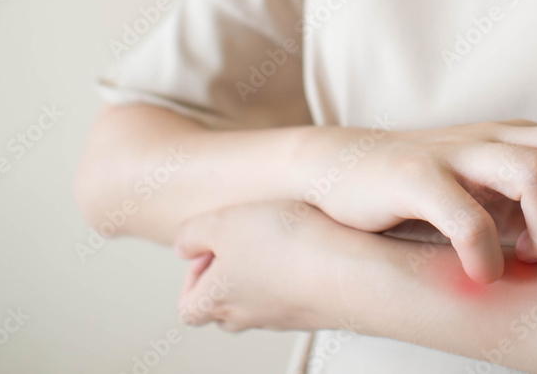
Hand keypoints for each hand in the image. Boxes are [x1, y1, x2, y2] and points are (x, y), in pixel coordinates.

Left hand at [174, 201, 345, 331]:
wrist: (352, 271)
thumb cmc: (290, 248)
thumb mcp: (223, 222)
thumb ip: (192, 234)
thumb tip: (183, 246)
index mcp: (218, 300)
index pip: (189, 307)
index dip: (194, 276)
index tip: (212, 246)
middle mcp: (251, 315)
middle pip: (226, 306)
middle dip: (231, 273)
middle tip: (246, 240)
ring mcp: (287, 314)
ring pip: (264, 298)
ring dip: (267, 269)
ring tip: (282, 236)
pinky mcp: (319, 306)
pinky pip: (299, 290)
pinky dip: (300, 270)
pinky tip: (311, 242)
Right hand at [294, 121, 536, 282]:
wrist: (342, 169)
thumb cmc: (431, 192)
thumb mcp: (498, 199)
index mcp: (529, 140)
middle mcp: (504, 139)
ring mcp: (460, 154)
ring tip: (530, 259)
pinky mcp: (414, 177)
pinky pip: (464, 214)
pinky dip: (484, 253)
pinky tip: (481, 274)